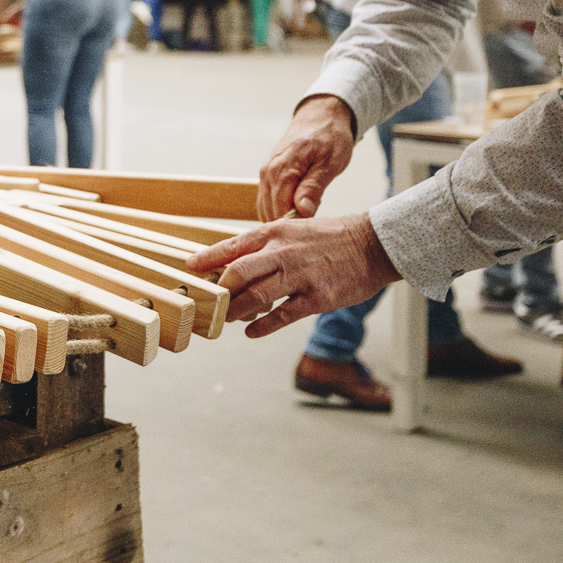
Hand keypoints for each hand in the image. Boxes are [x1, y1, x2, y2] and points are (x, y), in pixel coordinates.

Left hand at [187, 213, 400, 337]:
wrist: (372, 245)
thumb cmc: (329, 238)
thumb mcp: (293, 230)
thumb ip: (266, 245)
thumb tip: (235, 260)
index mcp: (275, 232)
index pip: (232, 245)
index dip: (208, 258)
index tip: (190, 267)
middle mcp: (283, 252)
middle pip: (238, 272)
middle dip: (219, 290)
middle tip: (208, 302)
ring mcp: (300, 276)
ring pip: (256, 296)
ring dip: (235, 311)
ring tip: (225, 319)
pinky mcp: (317, 298)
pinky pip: (283, 316)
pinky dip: (263, 326)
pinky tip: (251, 332)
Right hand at [257, 94, 355, 219]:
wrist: (320, 116)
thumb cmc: (330, 137)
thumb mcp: (331, 162)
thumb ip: (314, 187)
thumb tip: (302, 211)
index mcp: (283, 169)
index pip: (281, 211)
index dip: (298, 224)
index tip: (316, 226)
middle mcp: (268, 172)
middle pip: (271, 213)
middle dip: (290, 222)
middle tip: (316, 218)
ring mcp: (264, 173)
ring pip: (266, 209)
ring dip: (284, 216)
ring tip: (309, 209)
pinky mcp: (266, 174)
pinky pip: (267, 201)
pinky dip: (280, 209)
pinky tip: (299, 205)